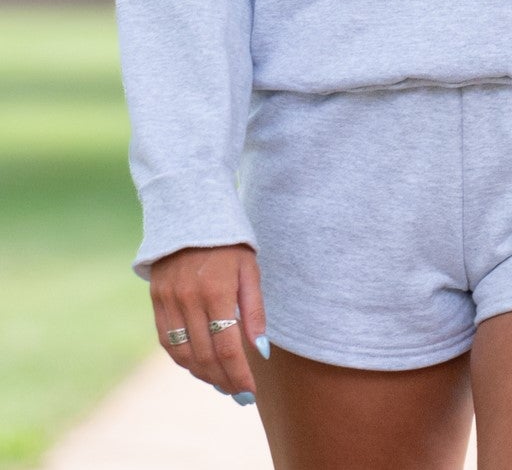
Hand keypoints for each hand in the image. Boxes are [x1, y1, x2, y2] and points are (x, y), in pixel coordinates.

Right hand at [149, 245, 266, 401]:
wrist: (191, 212)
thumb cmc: (230, 242)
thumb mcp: (250, 270)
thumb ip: (254, 311)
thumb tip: (261, 351)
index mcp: (216, 290)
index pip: (226, 347)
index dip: (238, 374)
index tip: (250, 392)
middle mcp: (188, 298)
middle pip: (204, 356)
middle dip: (223, 379)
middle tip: (238, 393)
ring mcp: (168, 300)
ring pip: (183, 354)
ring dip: (202, 374)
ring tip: (221, 382)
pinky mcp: (156, 300)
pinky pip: (166, 340)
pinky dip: (183, 358)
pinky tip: (199, 364)